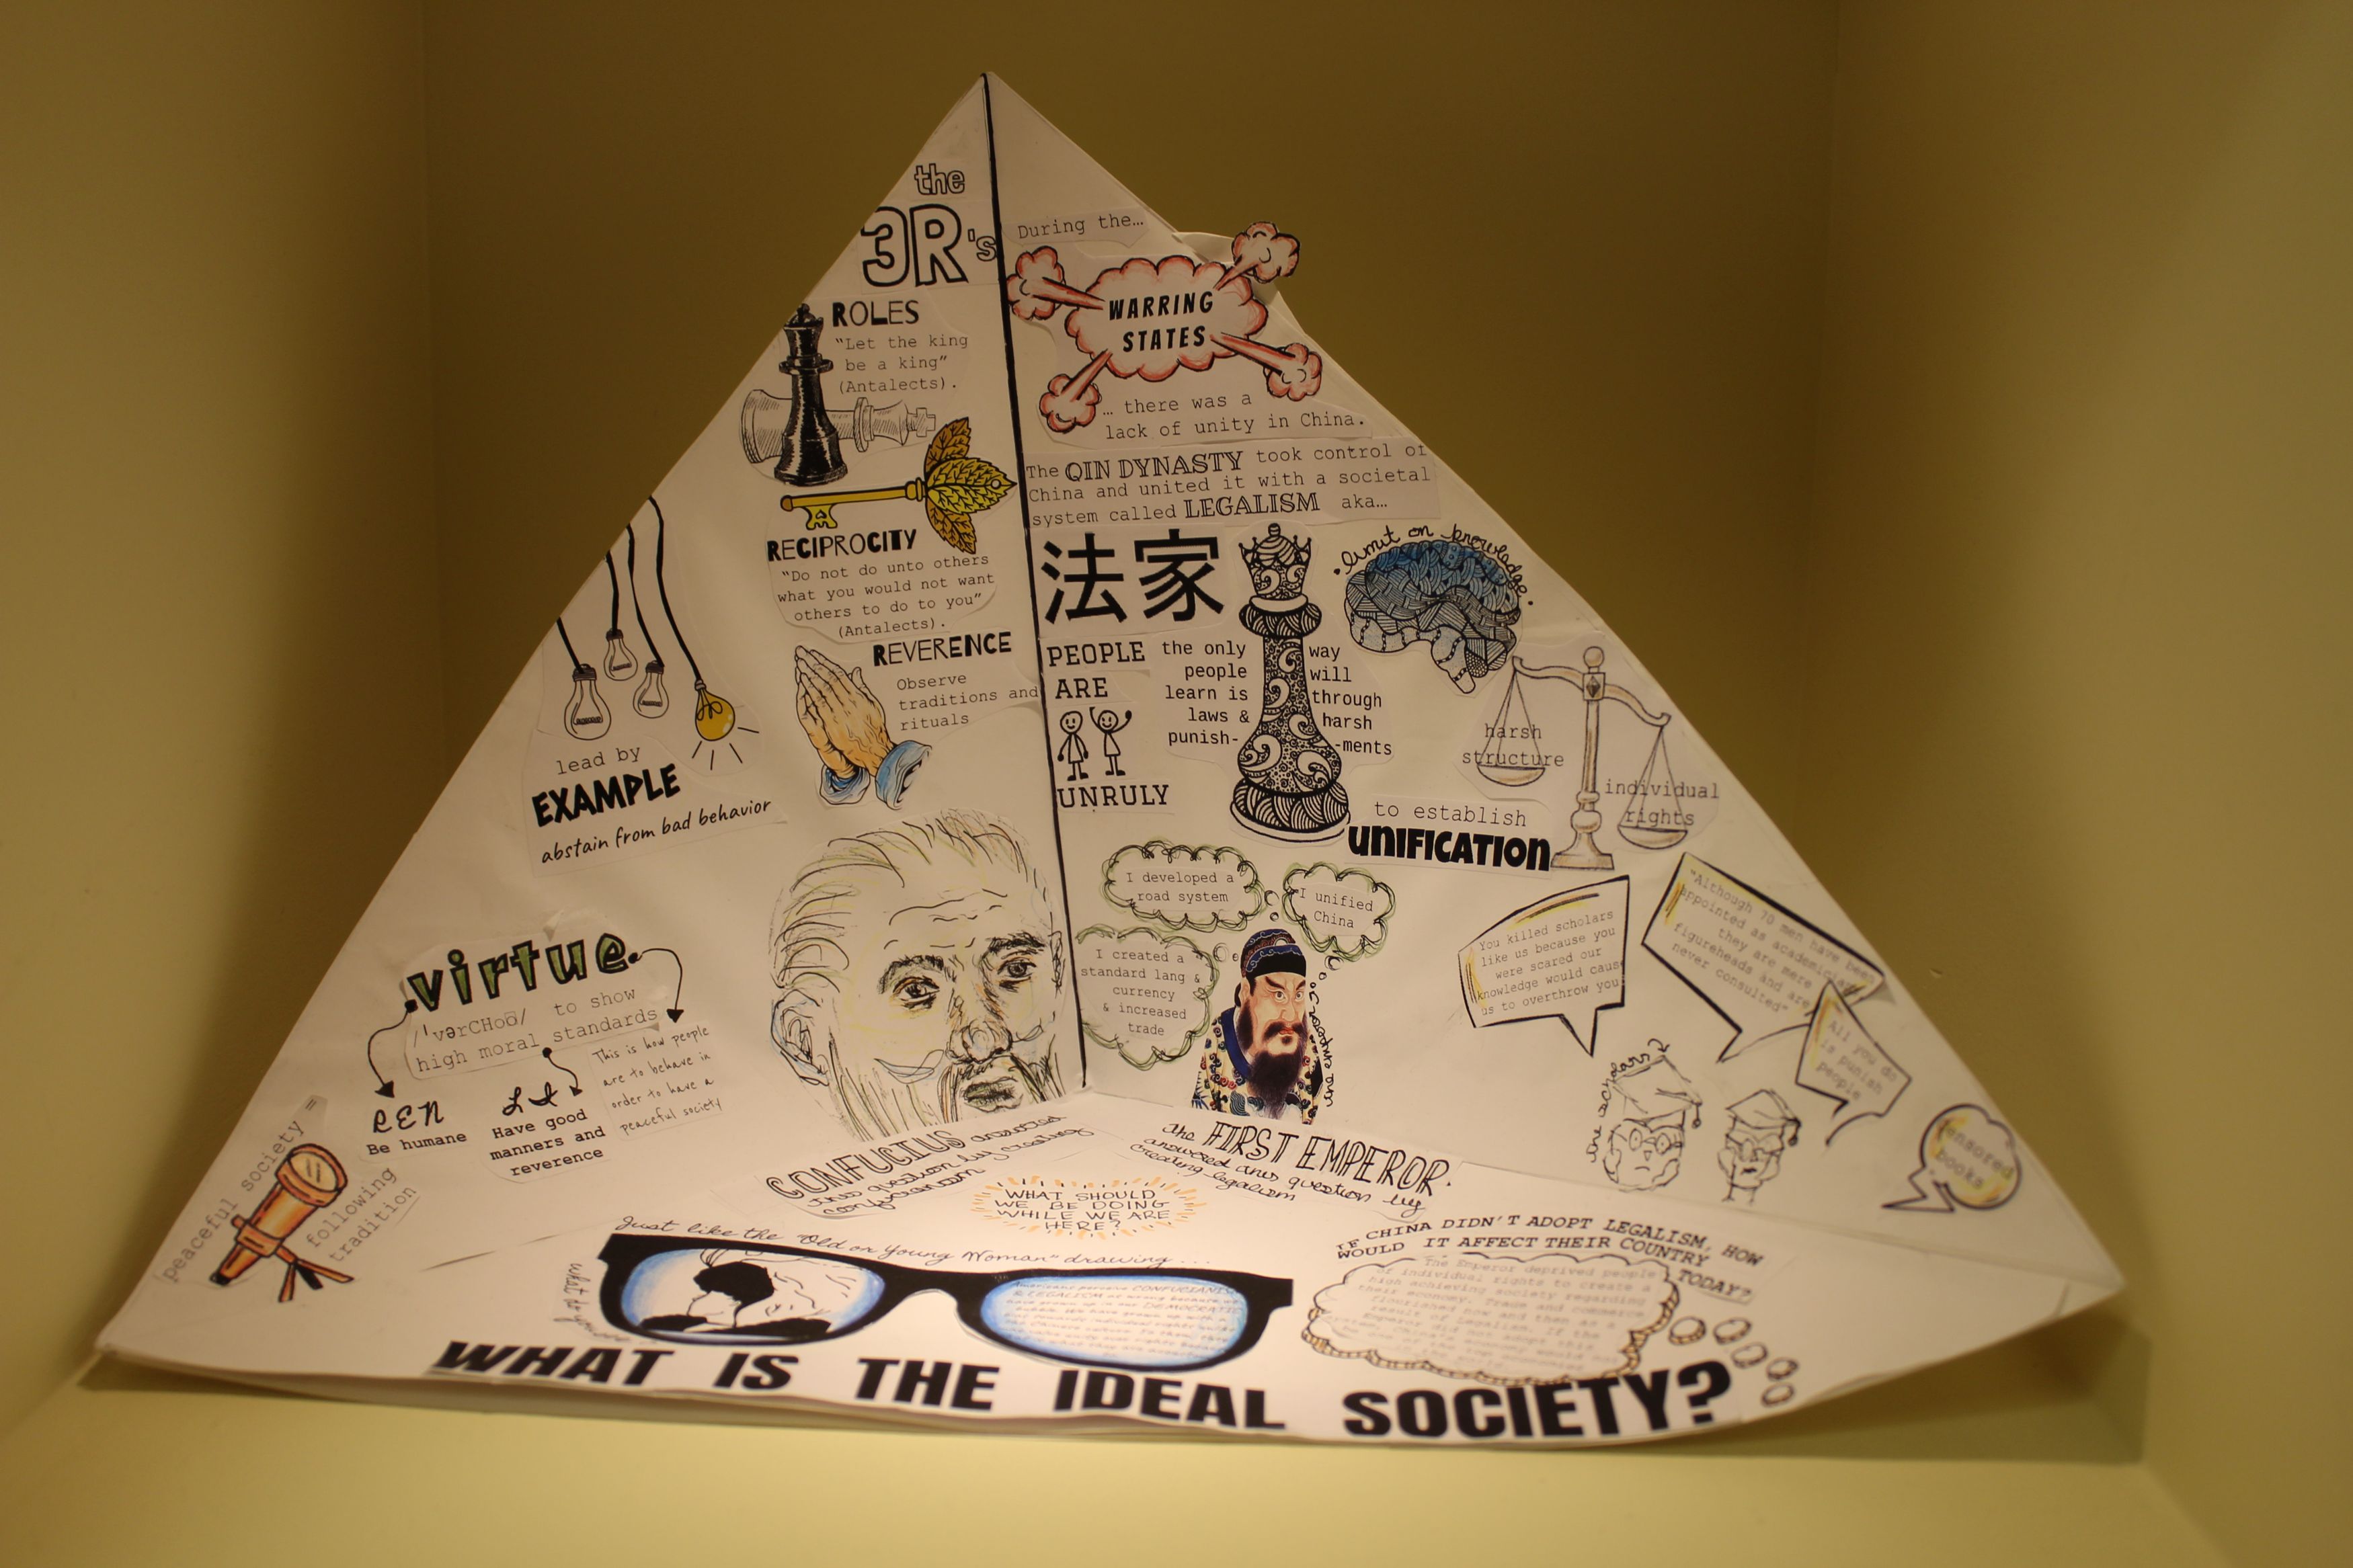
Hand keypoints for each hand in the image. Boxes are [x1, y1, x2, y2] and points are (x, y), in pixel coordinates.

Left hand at [796, 645, 894, 772]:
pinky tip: (803, 682)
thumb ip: (862, 688)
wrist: (874, 751)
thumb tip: (856, 672)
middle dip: (813, 664)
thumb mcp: (873, 705)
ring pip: (822, 689)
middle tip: (802, 653)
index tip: (814, 654)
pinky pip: (819, 704)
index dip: (825, 663)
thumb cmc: (875, 729)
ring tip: (799, 663)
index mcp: (858, 696)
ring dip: (809, 674)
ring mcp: (840, 713)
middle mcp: (848, 702)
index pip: (839, 674)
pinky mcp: (832, 724)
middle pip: (828, 678)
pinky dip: (810, 691)